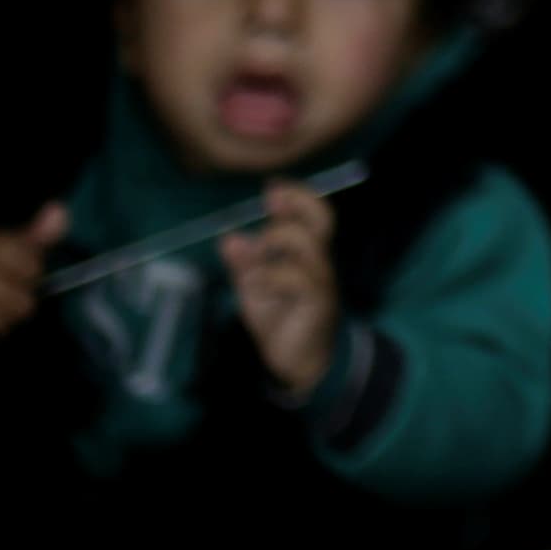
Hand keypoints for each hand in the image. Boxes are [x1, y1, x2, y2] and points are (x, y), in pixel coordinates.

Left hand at [221, 180, 341, 395]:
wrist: (299, 363)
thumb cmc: (280, 319)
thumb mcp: (255, 288)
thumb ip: (244, 264)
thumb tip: (229, 237)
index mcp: (307, 254)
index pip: (315, 215)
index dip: (298, 196)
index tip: (272, 186)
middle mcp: (319, 262)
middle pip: (321, 220)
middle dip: (294, 204)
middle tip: (269, 201)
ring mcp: (321, 281)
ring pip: (305, 245)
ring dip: (275, 241)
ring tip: (257, 259)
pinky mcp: (317, 302)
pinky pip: (295, 277)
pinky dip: (270, 275)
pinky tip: (256, 284)